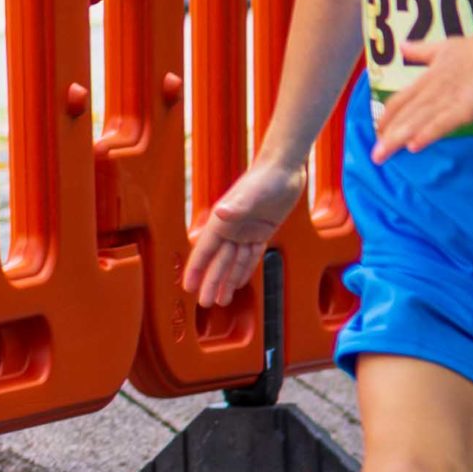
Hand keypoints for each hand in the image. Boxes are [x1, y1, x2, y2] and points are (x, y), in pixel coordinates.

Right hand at [181, 156, 307, 310]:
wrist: (284, 167)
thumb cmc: (266, 177)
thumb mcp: (253, 193)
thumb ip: (237, 205)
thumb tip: (221, 213)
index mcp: (222, 222)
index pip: (205, 252)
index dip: (196, 270)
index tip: (188, 287)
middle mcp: (231, 229)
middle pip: (219, 262)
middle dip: (211, 283)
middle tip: (205, 303)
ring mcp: (246, 231)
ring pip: (234, 262)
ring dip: (227, 281)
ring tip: (221, 300)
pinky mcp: (262, 231)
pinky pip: (250, 256)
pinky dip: (244, 270)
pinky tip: (239, 283)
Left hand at [370, 27, 472, 158]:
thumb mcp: (443, 48)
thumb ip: (422, 51)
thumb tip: (403, 46)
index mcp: (426, 78)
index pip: (400, 101)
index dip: (387, 118)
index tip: (377, 133)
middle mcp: (432, 90)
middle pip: (405, 115)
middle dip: (389, 136)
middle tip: (376, 156)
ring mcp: (447, 99)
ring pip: (418, 120)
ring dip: (400, 138)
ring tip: (384, 154)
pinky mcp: (465, 107)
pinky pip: (443, 122)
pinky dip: (428, 133)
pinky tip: (415, 146)